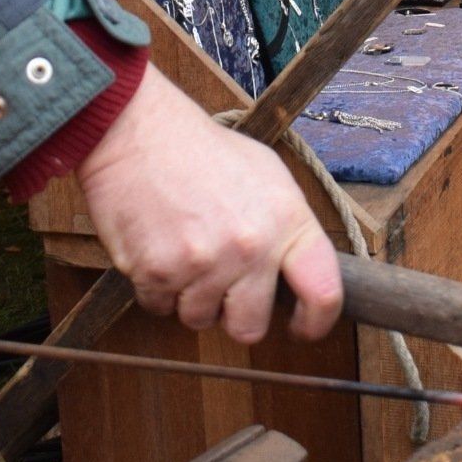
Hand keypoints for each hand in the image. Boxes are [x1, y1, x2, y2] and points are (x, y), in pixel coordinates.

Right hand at [76, 63, 343, 345]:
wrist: (139, 134)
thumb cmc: (203, 151)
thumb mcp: (267, 175)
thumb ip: (287, 227)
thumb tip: (298, 273)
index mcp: (287, 221)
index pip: (323, 293)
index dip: (316, 321)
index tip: (303, 327)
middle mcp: (251, 248)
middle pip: (250, 327)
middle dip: (235, 315)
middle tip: (222, 287)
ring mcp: (203, 264)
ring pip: (200, 319)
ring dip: (190, 298)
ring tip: (184, 251)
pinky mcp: (158, 273)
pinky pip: (160, 308)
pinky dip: (157, 288)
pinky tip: (157, 248)